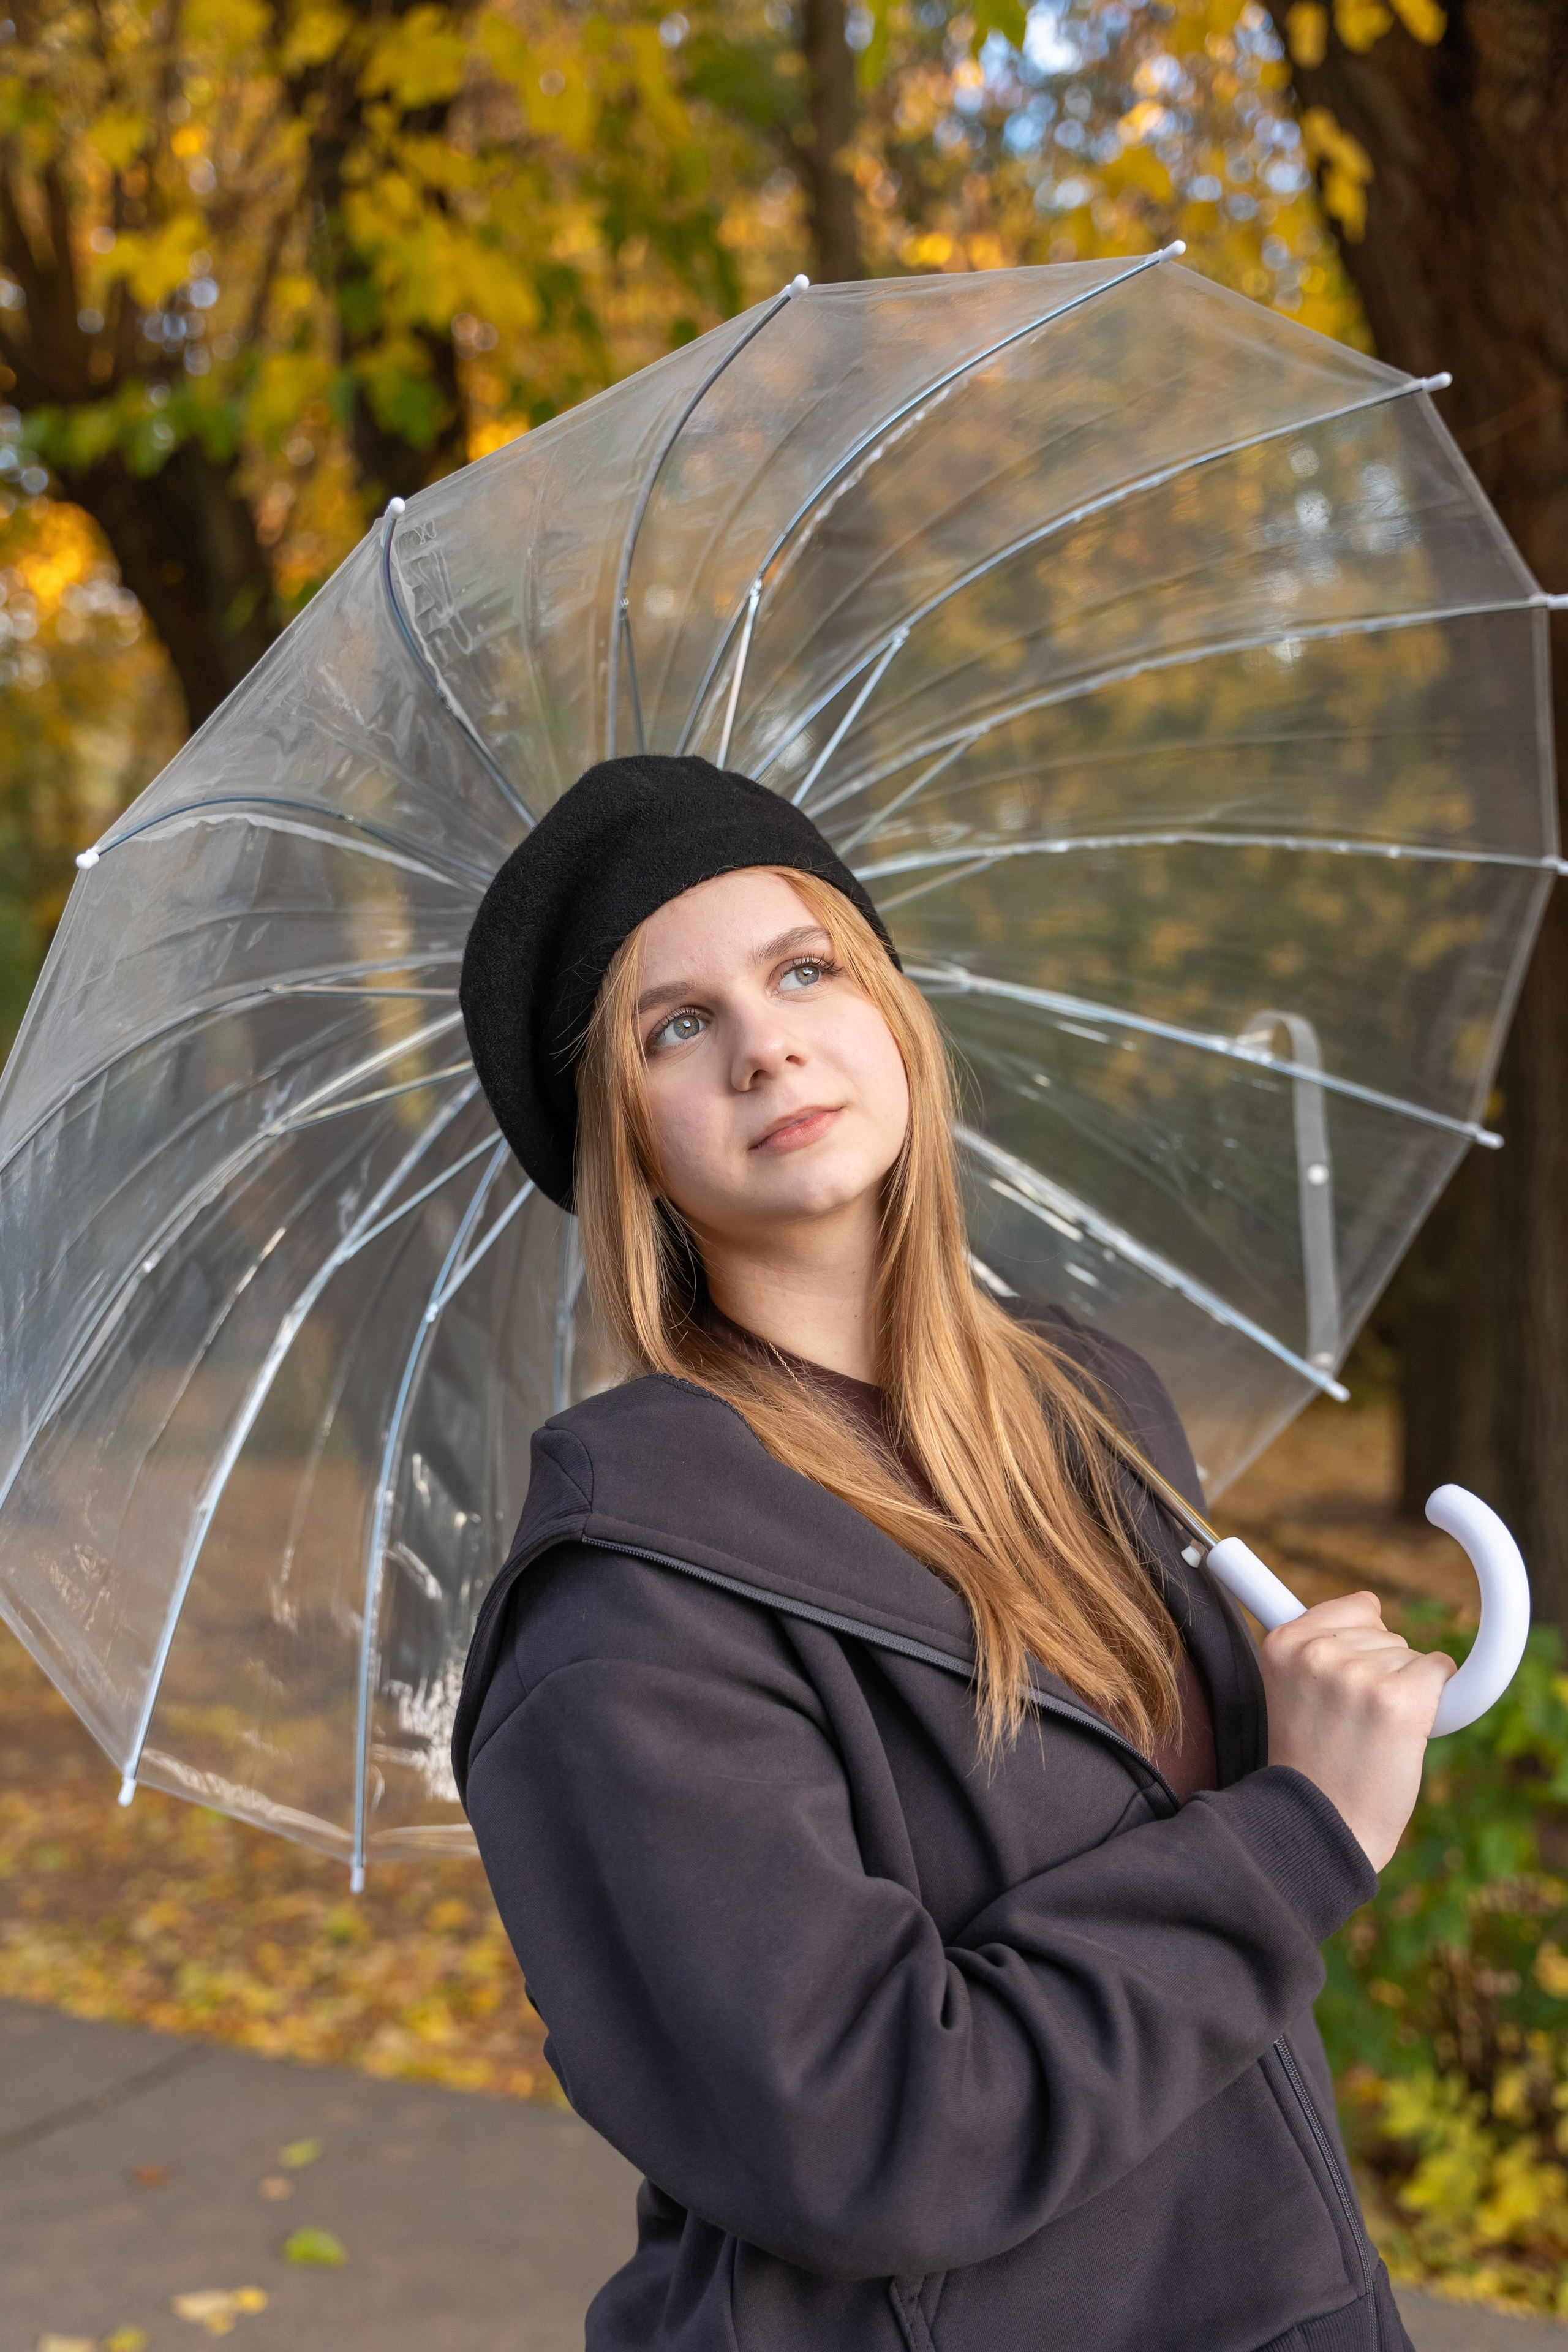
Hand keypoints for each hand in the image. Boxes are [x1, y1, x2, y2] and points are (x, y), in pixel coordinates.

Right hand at [1259, 1592, 1455, 1871]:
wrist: (1324, 1827)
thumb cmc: (1313, 1765)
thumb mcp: (1290, 1691)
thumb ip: (1318, 1646)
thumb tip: (1371, 1602)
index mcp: (1281, 1644)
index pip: (1354, 1608)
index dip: (1359, 1648)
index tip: (1345, 1685)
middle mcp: (1316, 1652)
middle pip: (1384, 1633)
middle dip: (1379, 1672)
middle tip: (1352, 1724)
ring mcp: (1357, 1674)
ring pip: (1409, 1655)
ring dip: (1401, 1691)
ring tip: (1370, 1736)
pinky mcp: (1399, 1699)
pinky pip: (1439, 1670)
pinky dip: (1434, 1701)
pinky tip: (1403, 1733)